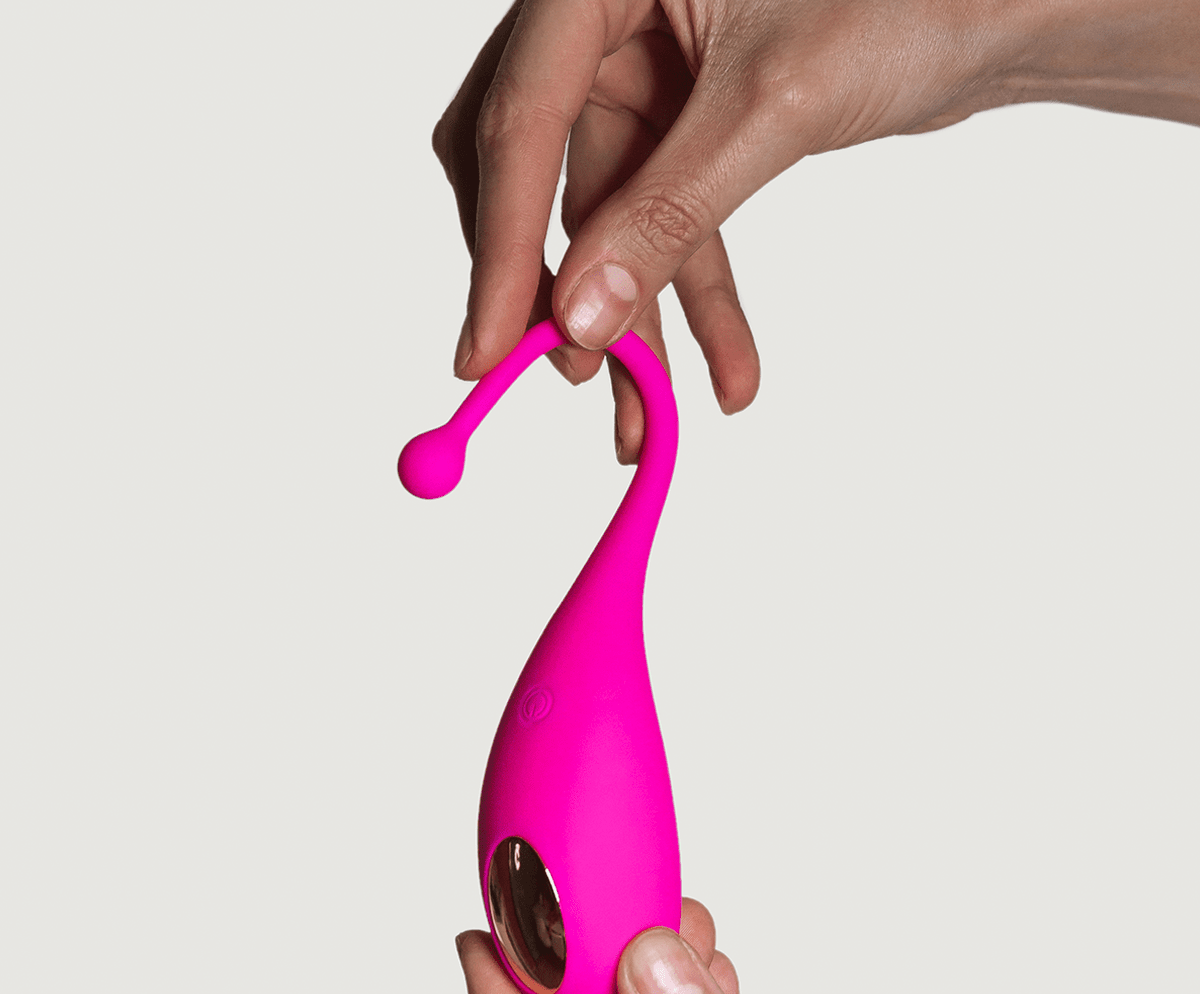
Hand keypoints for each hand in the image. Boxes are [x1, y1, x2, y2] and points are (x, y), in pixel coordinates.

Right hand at [433, 0, 1199, 462]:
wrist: (1004, 2)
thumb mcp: (773, 106)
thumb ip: (668, 211)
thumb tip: (583, 319)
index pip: (519, 120)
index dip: (501, 250)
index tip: (486, 353)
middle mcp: (607, 14)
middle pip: (538, 172)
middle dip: (558, 290)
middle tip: (569, 381)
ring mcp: (647, 68)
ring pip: (609, 215)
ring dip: (633, 318)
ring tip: (645, 419)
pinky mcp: (689, 118)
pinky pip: (667, 219)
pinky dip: (695, 294)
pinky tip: (725, 371)